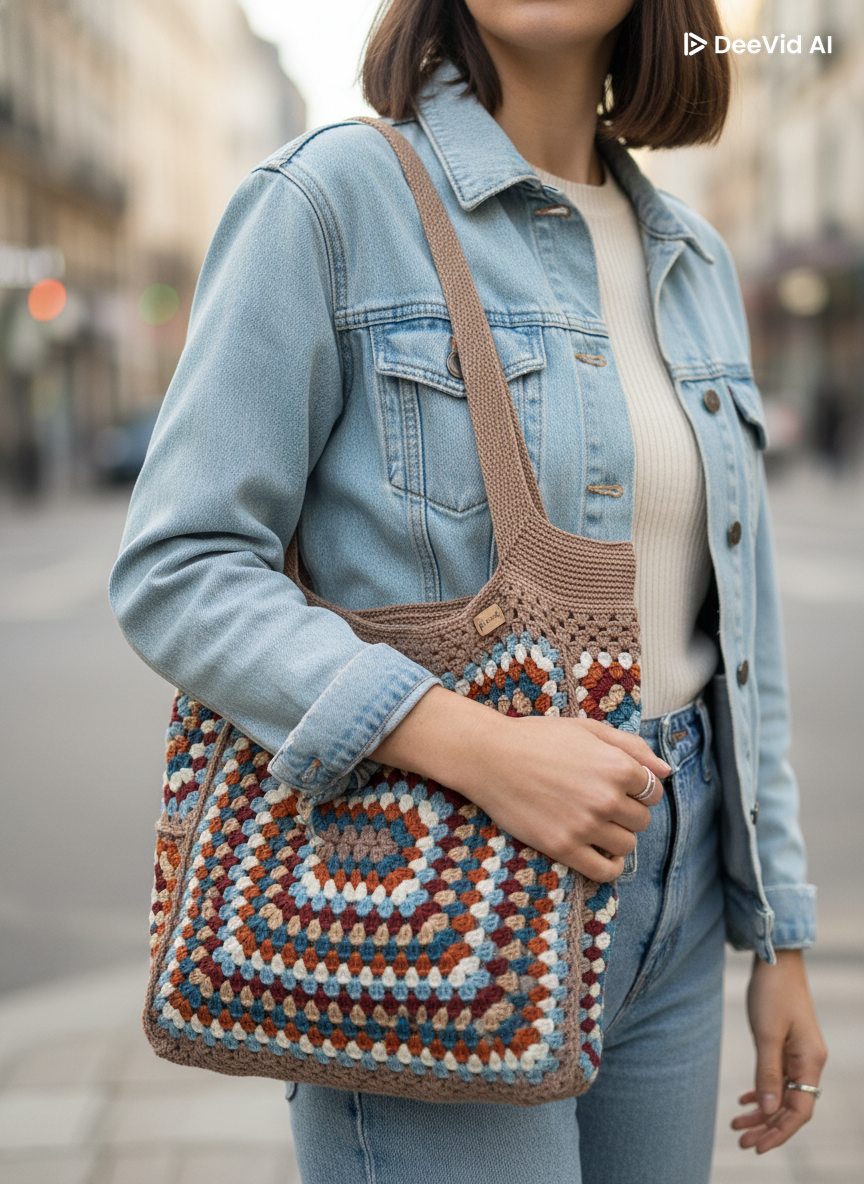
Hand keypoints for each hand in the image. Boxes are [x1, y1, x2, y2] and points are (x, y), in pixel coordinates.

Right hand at [371, 685, 669, 880]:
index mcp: (617, 766)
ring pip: (627, 845)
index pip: (653, 791)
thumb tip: (667, 771)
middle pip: (642, 820)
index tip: (618, 787)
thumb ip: (632, 747)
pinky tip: (601, 853)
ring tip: (596, 824)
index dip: (638, 789)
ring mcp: (586, 825)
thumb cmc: (539, 738)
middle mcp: (607, 798)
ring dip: (618, 837)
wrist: (490, 756)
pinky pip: (605, 871)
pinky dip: (610, 866)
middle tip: (601, 803)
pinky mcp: (564, 847)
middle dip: (627, 812)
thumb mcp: (589, 729)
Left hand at [732, 950, 827, 1153]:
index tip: (756, 1145)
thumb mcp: (766, 1034)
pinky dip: (763, 1091)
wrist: (776, 960)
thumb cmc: (772, 992)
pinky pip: (779, 1077)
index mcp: (810, 1061)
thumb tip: (768, 1111)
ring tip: (737, 1124)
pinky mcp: (788, 1044)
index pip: (799, 1110)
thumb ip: (767, 1073)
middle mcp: (810, 1061)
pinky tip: (745, 1100)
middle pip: (791, 1106)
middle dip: (767, 1126)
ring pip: (783, 1093)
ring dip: (762, 1111)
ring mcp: (800, 1053)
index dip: (779, 1131)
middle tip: (740, 1139)